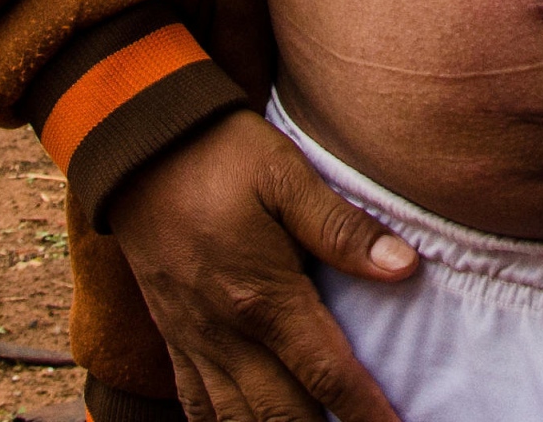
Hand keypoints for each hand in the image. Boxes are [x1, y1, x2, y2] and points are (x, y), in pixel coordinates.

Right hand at [103, 108, 418, 421]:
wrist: (137, 148)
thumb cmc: (221, 156)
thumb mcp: (287, 175)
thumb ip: (343, 228)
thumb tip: (404, 266)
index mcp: (262, 297)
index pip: (327, 374)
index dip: (366, 412)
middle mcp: (226, 333)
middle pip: (283, 415)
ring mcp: (194, 340)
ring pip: (238, 421)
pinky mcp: (173, 336)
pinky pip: (195, 404)